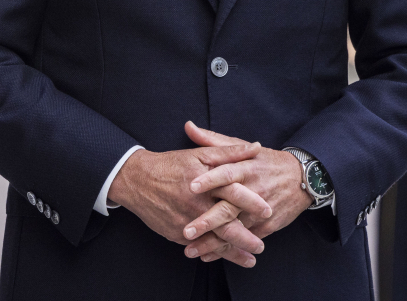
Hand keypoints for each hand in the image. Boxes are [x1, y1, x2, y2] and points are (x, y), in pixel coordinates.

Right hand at [107, 140, 272, 267]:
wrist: (138, 179)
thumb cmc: (172, 164)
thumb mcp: (200, 153)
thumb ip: (230, 152)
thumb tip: (256, 147)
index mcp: (206, 181)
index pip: (234, 193)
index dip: (252, 202)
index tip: (268, 211)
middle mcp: (198, 203)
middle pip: (226, 223)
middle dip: (246, 237)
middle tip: (261, 246)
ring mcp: (187, 221)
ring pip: (214, 240)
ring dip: (233, 251)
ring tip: (250, 259)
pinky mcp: (177, 233)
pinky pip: (199, 246)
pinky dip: (214, 253)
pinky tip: (226, 258)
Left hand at [182, 122, 313, 258]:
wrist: (304, 178)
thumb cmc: (266, 161)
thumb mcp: (244, 147)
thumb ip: (214, 141)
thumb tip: (189, 127)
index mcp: (247, 168)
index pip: (227, 172)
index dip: (209, 179)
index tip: (191, 186)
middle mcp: (253, 190)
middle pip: (229, 207)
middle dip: (208, 221)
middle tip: (187, 231)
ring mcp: (260, 210)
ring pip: (235, 229)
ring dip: (213, 242)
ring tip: (190, 250)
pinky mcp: (267, 226)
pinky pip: (245, 240)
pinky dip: (227, 249)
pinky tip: (208, 255)